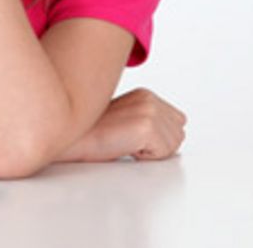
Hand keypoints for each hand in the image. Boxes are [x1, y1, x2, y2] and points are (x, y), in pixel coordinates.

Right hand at [69, 88, 186, 161]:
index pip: (178, 122)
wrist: (73, 139)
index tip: (134, 137)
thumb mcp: (125, 119)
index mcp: (146, 95)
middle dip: (158, 145)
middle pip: (178, 135)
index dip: (159, 137)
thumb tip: (170, 136)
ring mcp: (148, 112)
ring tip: (126, 144)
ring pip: (172, 146)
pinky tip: (125, 148)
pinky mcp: (146, 128)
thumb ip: (148, 120)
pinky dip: (145, 158)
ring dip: (151, 152)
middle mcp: (150, 100)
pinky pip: (162, 154)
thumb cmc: (93, 135)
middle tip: (129, 142)